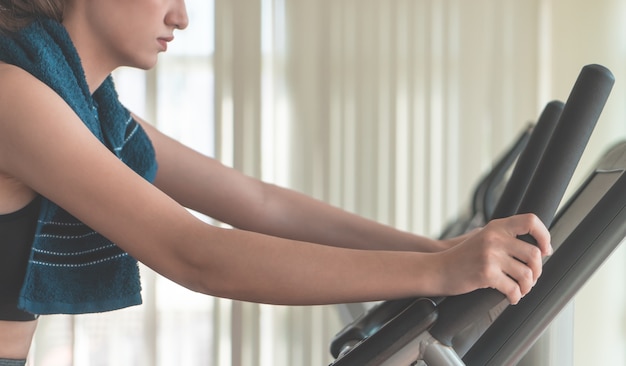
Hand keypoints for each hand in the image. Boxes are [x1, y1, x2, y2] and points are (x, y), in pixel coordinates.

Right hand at [434, 213, 551, 304]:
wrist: (438, 269)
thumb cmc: (462, 257)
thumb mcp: (482, 238)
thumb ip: (504, 237)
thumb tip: (537, 247)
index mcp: (496, 227)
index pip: (530, 221)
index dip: (544, 235)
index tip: (545, 250)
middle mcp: (494, 238)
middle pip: (534, 254)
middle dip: (537, 271)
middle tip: (530, 279)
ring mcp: (490, 256)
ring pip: (527, 275)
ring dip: (527, 287)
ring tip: (520, 289)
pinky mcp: (486, 274)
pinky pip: (513, 289)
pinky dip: (515, 297)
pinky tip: (511, 297)